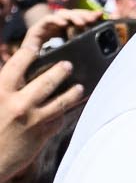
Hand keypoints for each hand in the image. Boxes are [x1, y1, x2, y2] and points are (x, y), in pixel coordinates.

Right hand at [0, 10, 101, 182]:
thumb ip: (4, 88)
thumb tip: (14, 74)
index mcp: (0, 91)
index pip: (17, 64)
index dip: (29, 53)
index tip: (36, 46)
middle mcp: (18, 104)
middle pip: (47, 81)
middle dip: (60, 71)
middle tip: (68, 65)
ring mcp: (33, 120)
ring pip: (61, 101)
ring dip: (73, 93)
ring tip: (80, 87)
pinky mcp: (42, 135)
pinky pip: (60, 120)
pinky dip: (67, 114)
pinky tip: (74, 109)